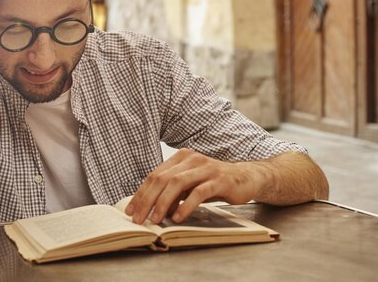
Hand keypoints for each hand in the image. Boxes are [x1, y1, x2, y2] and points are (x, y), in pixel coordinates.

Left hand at [125, 149, 262, 224]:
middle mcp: (191, 159)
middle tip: (138, 219)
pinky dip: (186, 206)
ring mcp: (206, 168)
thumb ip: (172, 192)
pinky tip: (178, 217)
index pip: (154, 175)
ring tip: (155, 220)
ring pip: (177, 184)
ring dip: (163, 203)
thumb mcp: (190, 186)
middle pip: (162, 179)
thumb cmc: (214, 183)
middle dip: (147, 200)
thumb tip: (150, 208)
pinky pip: (198, 192)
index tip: (131, 211)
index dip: (141, 194)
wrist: (246, 178)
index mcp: (181, 157)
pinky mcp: (220, 179)